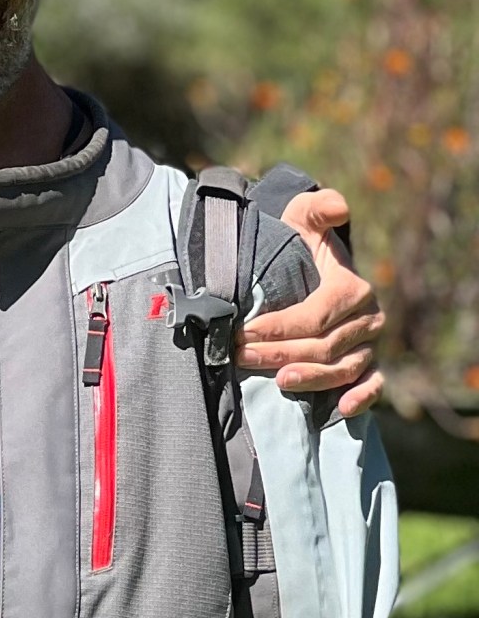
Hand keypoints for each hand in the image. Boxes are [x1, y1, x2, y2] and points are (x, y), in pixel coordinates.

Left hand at [234, 188, 385, 418]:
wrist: (304, 269)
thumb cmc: (298, 245)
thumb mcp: (302, 219)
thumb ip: (317, 208)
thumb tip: (338, 208)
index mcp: (352, 288)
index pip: (317, 315)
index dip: (280, 326)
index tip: (243, 333)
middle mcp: (367, 319)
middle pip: (324, 345)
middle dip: (280, 352)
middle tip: (242, 357)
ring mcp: (368, 346)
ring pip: (343, 369)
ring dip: (312, 379)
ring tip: (279, 381)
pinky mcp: (367, 368)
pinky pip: (374, 387)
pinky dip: (361, 399)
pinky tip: (341, 409)